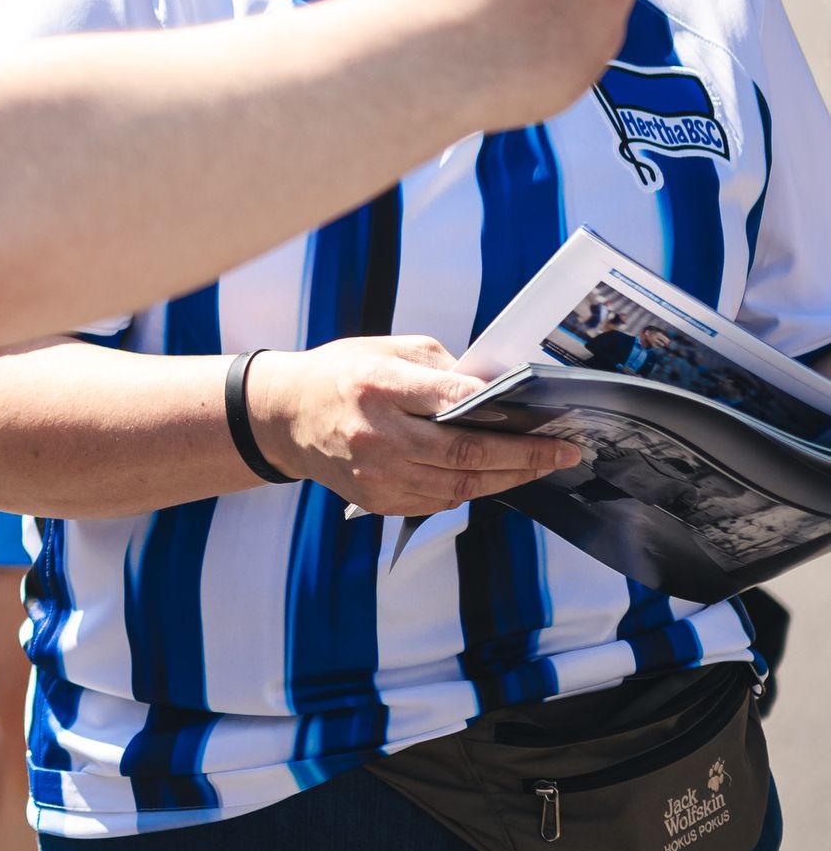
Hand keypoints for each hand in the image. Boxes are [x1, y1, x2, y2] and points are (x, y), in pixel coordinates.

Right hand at [248, 334, 580, 514]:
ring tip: (540, 467)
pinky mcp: (377, 499)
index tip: (545, 416)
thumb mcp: (387, 350)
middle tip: (564, 452)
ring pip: (460, 485)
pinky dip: (473, 490)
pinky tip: (496, 477)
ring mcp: (376, 473)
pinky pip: (439, 501)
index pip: (453, 399)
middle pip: (466, 452)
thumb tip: (496, 390)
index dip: (504, 411)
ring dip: (508, 478)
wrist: (286, 417)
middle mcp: (377, 433)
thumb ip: (441, 369)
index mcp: (378, 385)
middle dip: (524, 455)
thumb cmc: (342, 375)